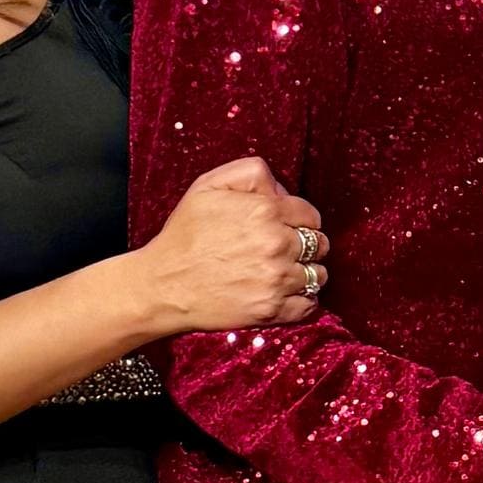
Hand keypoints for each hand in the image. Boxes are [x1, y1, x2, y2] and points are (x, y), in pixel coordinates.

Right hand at [138, 156, 323, 332]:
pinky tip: (287, 293)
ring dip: (307, 273)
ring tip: (287, 272)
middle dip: (307, 246)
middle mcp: (276, 244)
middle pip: (319, 244)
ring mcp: (276, 279)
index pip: (310, 215)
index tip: (289, 228)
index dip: (300, 220)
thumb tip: (281, 190)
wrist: (162, 285)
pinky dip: (304, 300)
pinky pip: (309, 304)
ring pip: (318, 275)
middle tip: (287, 251)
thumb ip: (251, 174)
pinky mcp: (272, 309)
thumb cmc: (183, 235)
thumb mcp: (209, 186)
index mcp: (265, 210)